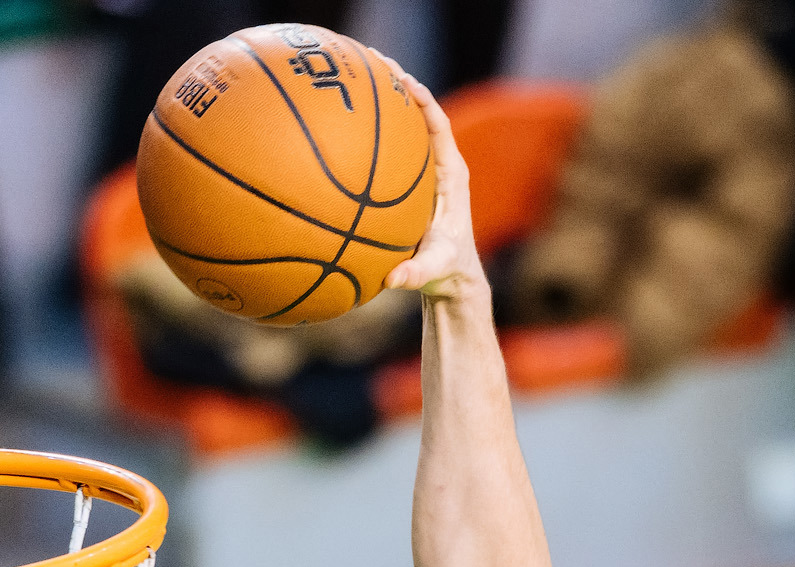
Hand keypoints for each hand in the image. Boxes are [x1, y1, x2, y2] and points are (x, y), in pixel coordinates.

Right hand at [370, 51, 486, 304]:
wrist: (452, 277)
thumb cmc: (446, 270)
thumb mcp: (432, 271)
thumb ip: (415, 273)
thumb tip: (392, 280)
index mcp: (451, 174)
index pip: (438, 125)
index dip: (422, 100)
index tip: (403, 79)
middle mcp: (439, 164)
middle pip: (419, 113)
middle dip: (397, 83)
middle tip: (372, 58)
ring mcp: (425, 170)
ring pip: (403, 126)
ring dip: (382, 100)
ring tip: (355, 72)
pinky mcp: (410, 180)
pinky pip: (390, 148)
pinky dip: (370, 131)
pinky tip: (341, 120)